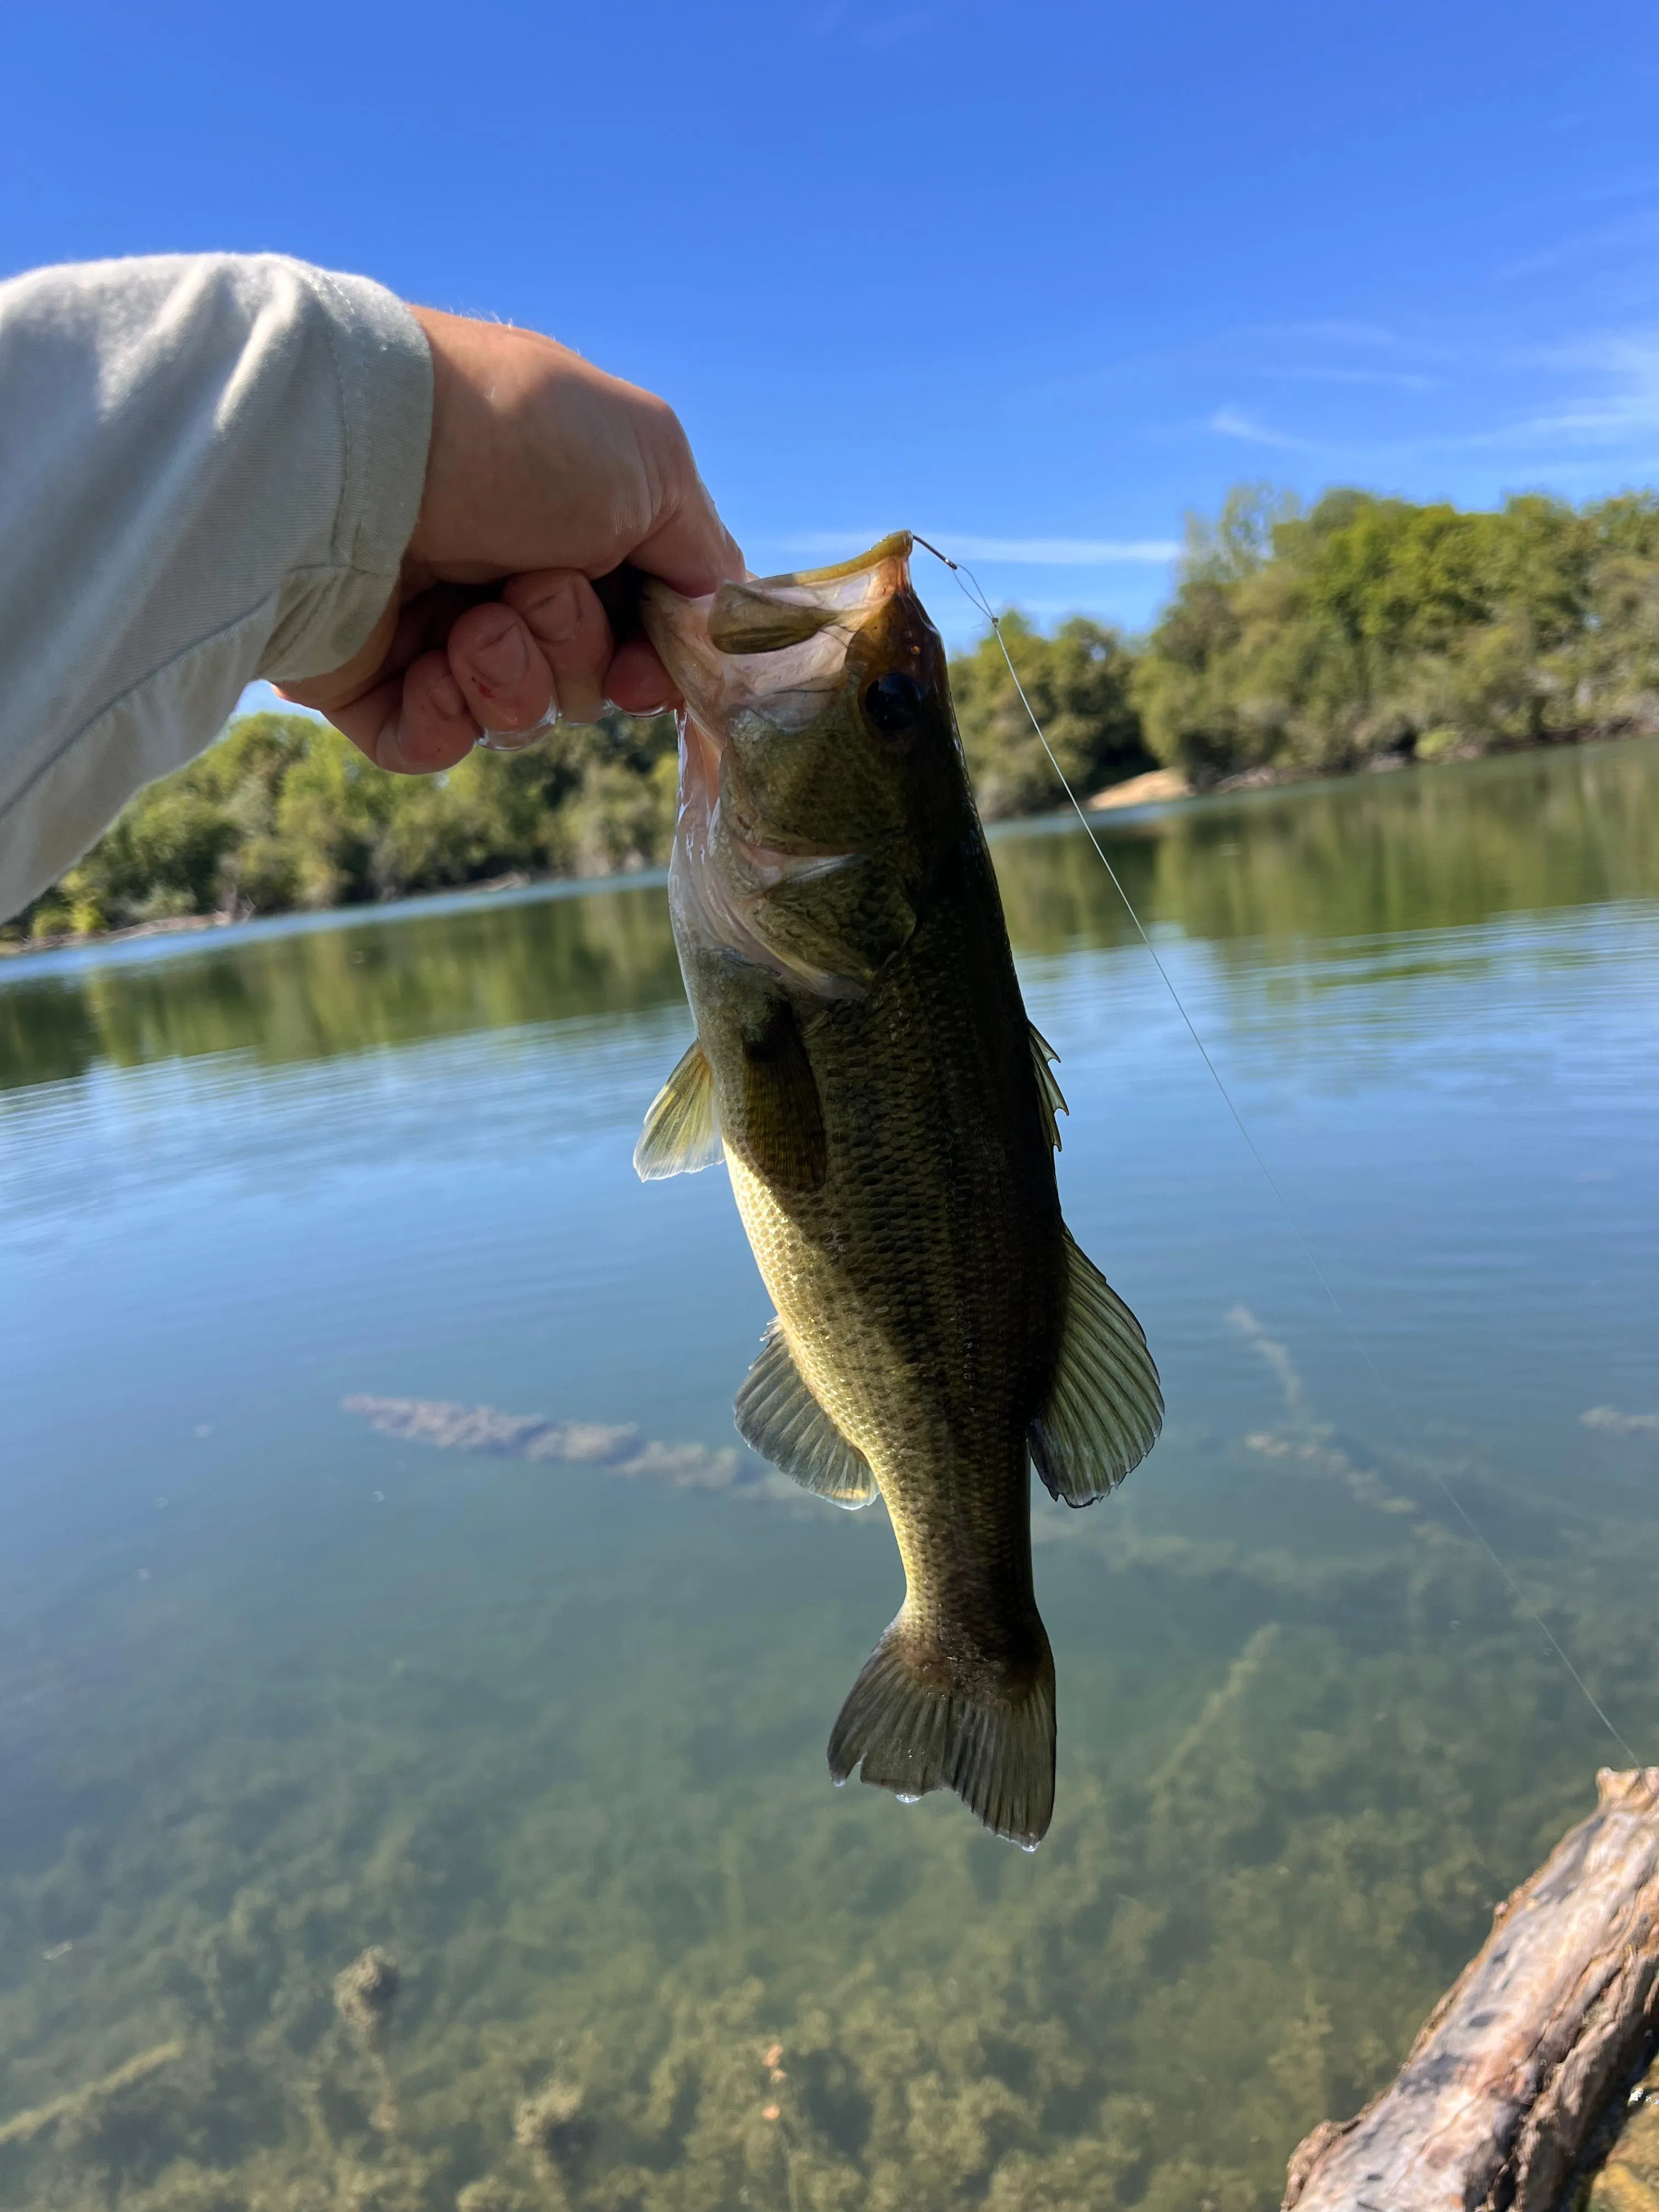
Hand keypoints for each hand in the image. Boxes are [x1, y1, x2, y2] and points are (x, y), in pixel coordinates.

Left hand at [277, 307, 743, 771]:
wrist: (359, 449)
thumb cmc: (513, 435)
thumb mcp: (652, 461)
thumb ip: (701, 549)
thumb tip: (712, 619)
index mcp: (571, 525)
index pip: (639, 630)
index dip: (654, 663)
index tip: (648, 663)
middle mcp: (504, 577)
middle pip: (586, 683)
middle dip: (577, 651)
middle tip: (535, 590)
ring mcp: (433, 632)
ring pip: (519, 719)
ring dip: (515, 677)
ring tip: (476, 624)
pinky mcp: (369, 682)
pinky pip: (437, 747)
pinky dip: (449, 719)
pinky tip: (434, 667)